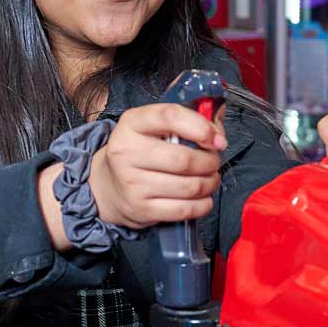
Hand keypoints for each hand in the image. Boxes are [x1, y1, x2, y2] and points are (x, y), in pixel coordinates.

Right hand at [89, 102, 227, 229]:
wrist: (109, 186)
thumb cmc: (141, 152)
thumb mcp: (155, 127)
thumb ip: (189, 120)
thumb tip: (218, 129)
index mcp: (132, 123)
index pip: (170, 116)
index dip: (201, 127)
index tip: (216, 139)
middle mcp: (127, 152)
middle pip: (184, 159)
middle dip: (210, 161)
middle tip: (213, 161)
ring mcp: (132, 183)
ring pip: (189, 186)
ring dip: (210, 183)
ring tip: (210, 178)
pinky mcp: (142, 209)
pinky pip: (185, 210)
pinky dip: (203, 204)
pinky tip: (202, 197)